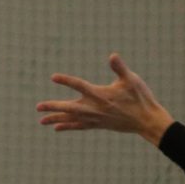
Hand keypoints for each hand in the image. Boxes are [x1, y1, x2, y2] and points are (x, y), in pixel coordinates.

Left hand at [37, 54, 174, 144]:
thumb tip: (113, 55)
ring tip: (41, 121)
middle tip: (38, 107)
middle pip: (69, 107)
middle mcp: (95, 108)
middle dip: (53, 107)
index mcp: (101, 95)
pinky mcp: (98, 124)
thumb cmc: (140, 98)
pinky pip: (79, 126)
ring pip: (72, 119)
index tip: (53, 77)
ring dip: (56, 119)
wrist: (146, 121)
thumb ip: (120, 68)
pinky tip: (57, 128)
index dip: (66, 81)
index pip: (80, 86)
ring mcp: (95, 118)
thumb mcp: (131, 80)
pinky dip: (67, 126)